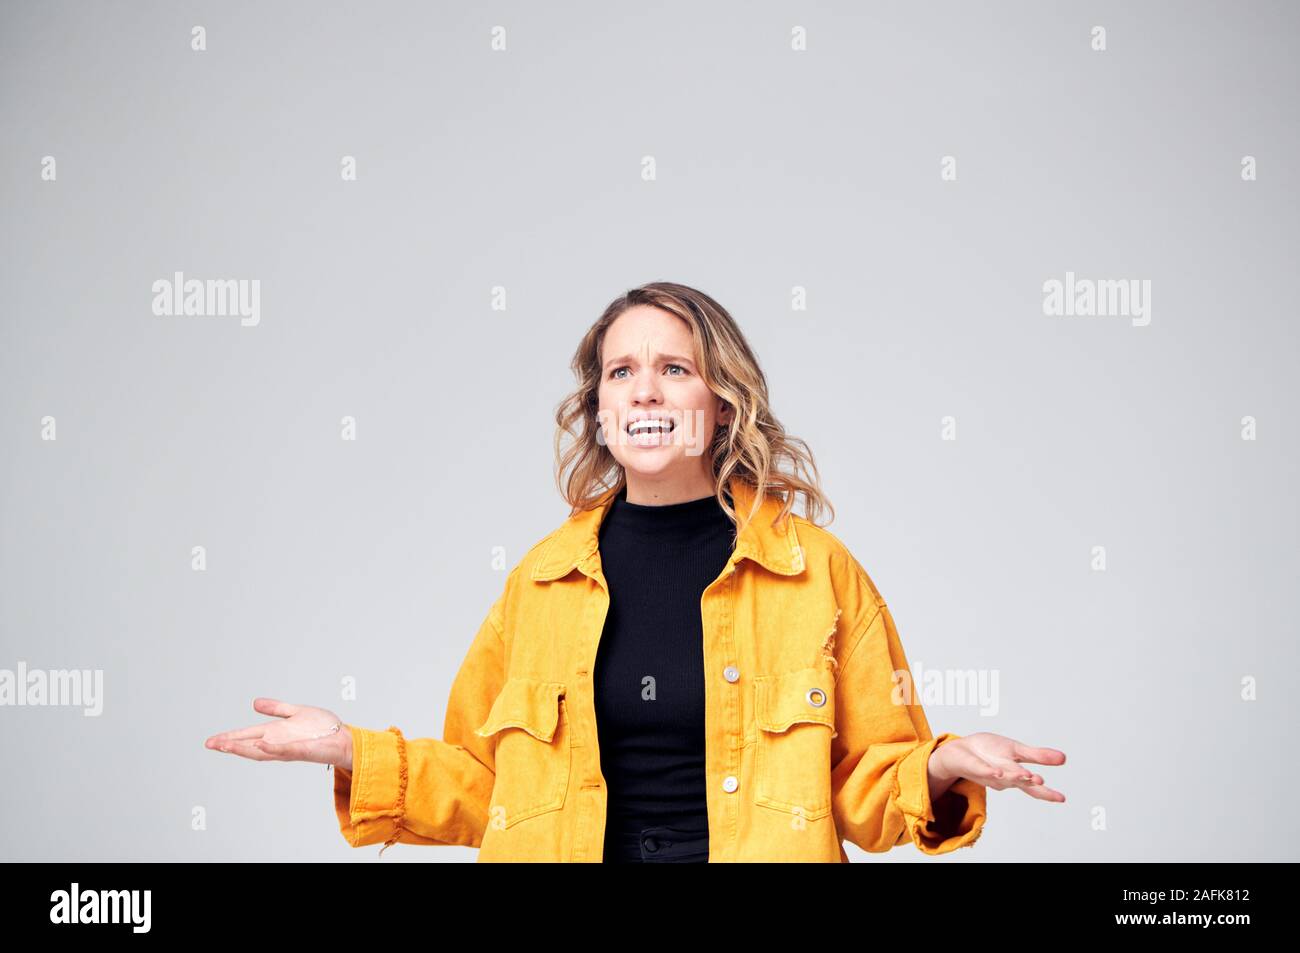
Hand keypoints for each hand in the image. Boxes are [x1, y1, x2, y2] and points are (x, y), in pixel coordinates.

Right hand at [204, 697, 353, 770]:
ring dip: (244, 749)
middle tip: (211, 744)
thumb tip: (255, 703)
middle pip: (249, 746)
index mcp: (275, 733)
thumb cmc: (323, 728)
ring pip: (262, 751)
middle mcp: (278, 743)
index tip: (211, 741)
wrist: (343, 737)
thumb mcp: (295, 712)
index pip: (247, 736)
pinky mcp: (302, 750)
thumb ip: (276, 709)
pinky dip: (271, 748)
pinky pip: (285, 750)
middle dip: (230, 745)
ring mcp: (289, 748)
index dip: (229, 738)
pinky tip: (259, 744)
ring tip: (226, 746)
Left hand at [930, 732, 1065, 802]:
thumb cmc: (989, 751)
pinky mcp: (974, 766)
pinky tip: (997, 771)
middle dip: (1029, 781)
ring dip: (1012, 776)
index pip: (1033, 785)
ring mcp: (989, 772)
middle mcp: (1004, 776)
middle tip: (1041, 781)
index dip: (1047, 793)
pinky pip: (982, 769)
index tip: (1061, 798)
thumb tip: (1063, 758)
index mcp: (1015, 773)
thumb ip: (1038, 756)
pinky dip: (990, 771)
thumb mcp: (1017, 750)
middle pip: (1018, 781)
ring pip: (1002, 776)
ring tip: (1025, 775)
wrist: (960, 750)